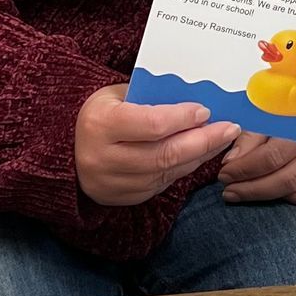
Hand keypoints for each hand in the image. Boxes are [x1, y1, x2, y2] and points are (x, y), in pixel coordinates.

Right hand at [74, 85, 238, 206]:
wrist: (65, 149)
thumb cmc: (101, 114)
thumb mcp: (117, 96)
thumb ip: (151, 98)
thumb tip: (197, 99)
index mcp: (99, 124)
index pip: (151, 124)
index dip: (183, 118)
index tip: (205, 110)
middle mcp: (103, 158)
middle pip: (164, 153)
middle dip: (203, 141)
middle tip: (230, 128)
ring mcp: (112, 183)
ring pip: (166, 172)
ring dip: (199, 156)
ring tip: (221, 140)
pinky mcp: (122, 198)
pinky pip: (161, 185)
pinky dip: (184, 169)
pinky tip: (200, 156)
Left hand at [219, 72, 295, 208]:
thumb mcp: (276, 97)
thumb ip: (256, 127)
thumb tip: (233, 161)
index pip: (273, 149)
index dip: (244, 164)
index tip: (224, 170)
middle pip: (286, 172)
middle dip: (251, 184)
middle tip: (229, 188)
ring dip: (267, 194)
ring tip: (245, 192)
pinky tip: (279, 193)